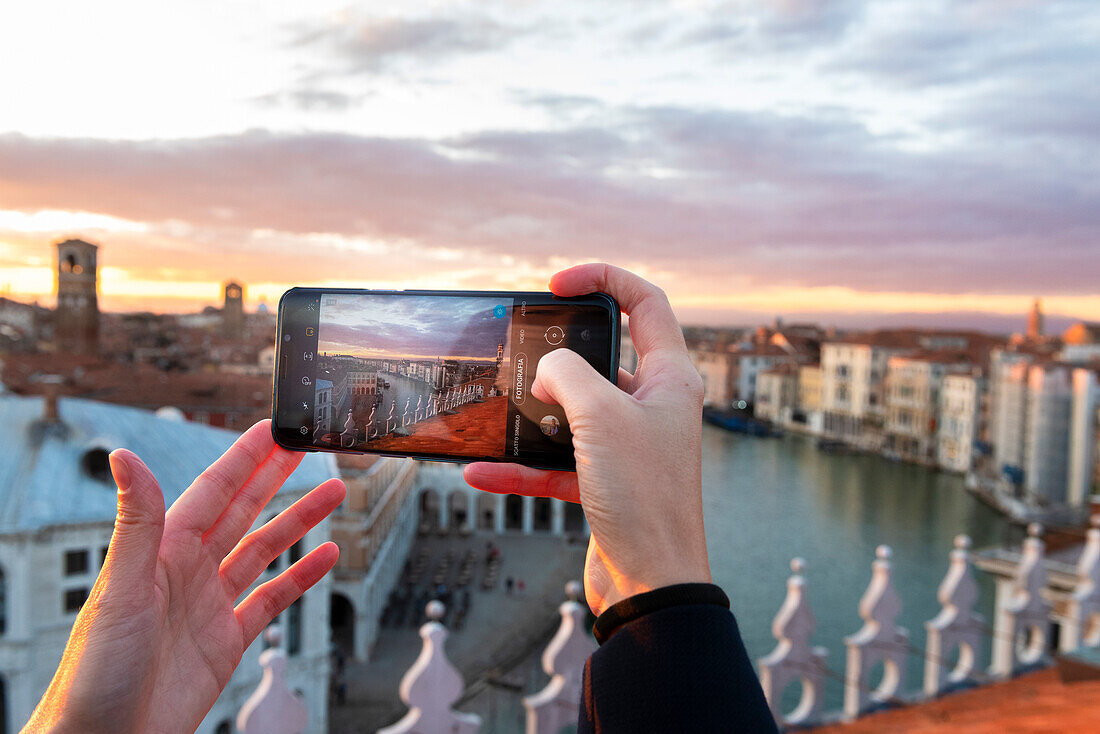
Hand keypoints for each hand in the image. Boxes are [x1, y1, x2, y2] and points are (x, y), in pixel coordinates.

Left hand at [25, 420, 344, 733]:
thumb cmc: (94, 671)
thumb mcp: (122, 587)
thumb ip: (136, 521)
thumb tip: (123, 457)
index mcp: (162, 551)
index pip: (212, 491)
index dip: (244, 458)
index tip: (271, 430)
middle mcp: (188, 571)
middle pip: (242, 511)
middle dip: (276, 478)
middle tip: (306, 447)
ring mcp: (210, 605)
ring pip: (263, 550)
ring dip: (298, 522)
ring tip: (333, 495)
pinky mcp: (227, 641)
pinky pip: (272, 600)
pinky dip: (301, 577)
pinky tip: (324, 558)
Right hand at [465, 264, 710, 614]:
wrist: (651, 585)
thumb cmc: (644, 498)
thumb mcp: (600, 417)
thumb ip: (567, 375)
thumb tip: (546, 370)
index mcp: (669, 378)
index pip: (645, 303)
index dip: (604, 280)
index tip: (557, 284)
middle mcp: (653, 406)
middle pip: (602, 357)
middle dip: (557, 356)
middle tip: (521, 354)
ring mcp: (629, 445)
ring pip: (573, 412)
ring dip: (533, 416)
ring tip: (496, 412)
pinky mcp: (605, 481)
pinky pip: (556, 462)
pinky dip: (522, 467)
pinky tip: (484, 472)